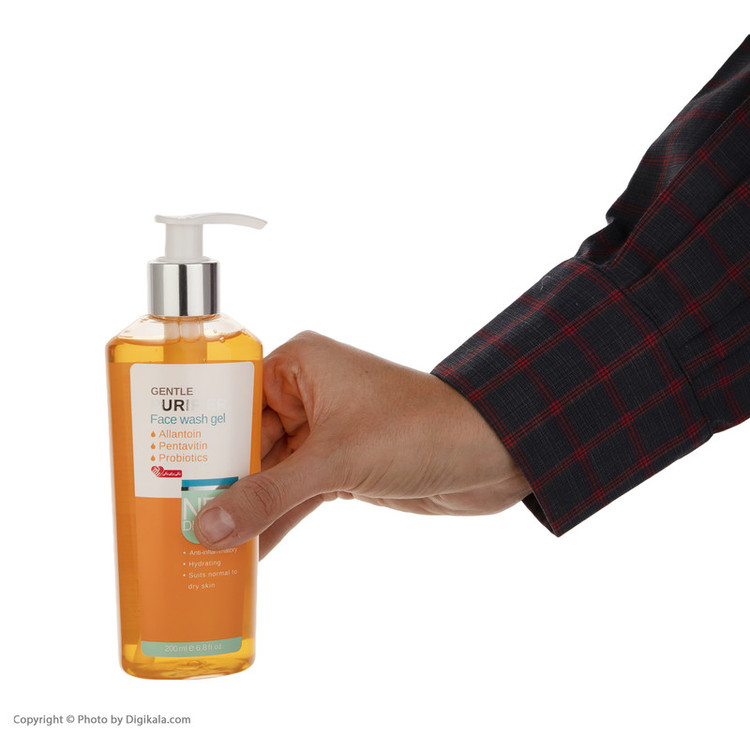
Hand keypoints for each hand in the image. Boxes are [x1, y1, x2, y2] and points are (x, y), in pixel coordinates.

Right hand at [194, 331, 530, 556]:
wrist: (492, 453)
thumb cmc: (420, 430)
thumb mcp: (336, 462)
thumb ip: (269, 496)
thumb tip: (206, 526)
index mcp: (300, 367)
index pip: (229, 400)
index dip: (195, 440)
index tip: (159, 475)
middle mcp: (308, 395)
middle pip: (246, 442)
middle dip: (217, 483)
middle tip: (173, 522)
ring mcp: (326, 433)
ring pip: (271, 473)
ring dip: (245, 509)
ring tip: (203, 546)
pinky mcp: (343, 467)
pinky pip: (297, 494)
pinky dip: (277, 520)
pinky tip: (249, 553)